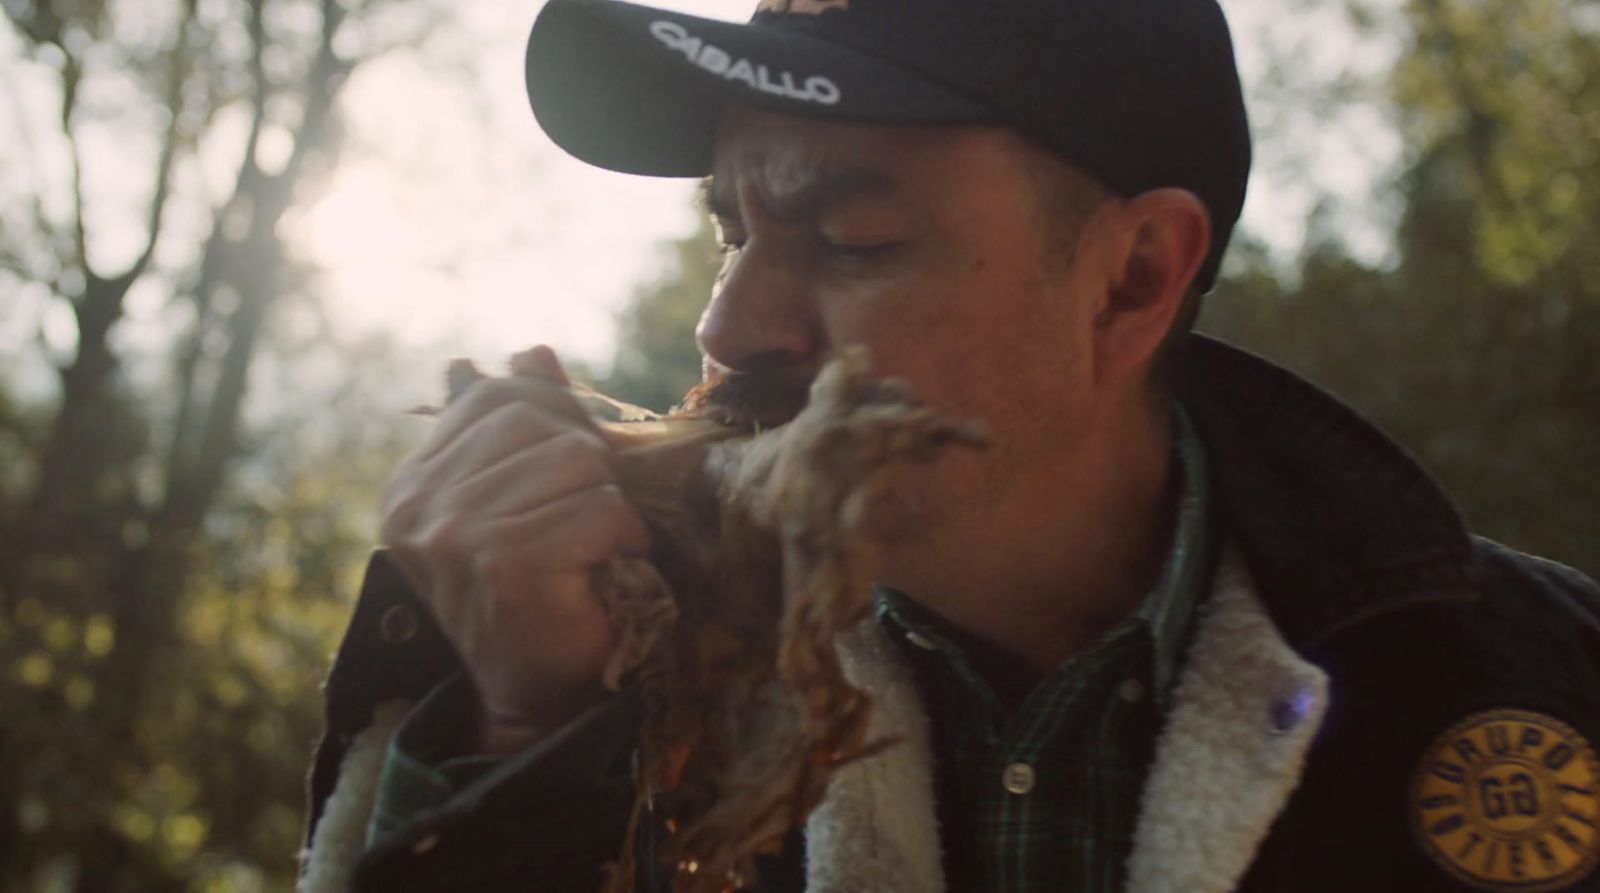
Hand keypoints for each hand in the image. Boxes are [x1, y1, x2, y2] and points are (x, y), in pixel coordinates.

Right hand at [381, 346, 650, 753]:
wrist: (537, 696)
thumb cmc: (540, 592)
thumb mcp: (521, 498)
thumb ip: (521, 425)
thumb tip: (532, 350)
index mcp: (412, 483)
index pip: (498, 396)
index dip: (555, 424)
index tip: (564, 480)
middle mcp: (419, 504)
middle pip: (543, 424)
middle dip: (584, 469)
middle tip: (580, 527)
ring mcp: (457, 534)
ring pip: (579, 464)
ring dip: (606, 510)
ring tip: (586, 556)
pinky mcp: (506, 563)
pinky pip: (601, 510)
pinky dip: (622, 542)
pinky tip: (601, 576)